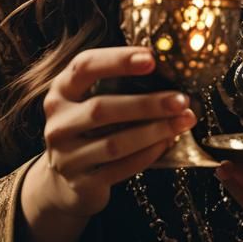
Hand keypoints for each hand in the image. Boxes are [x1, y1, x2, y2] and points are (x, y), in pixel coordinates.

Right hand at [34, 45, 196, 219]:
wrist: (66, 180)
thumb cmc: (90, 127)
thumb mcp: (91, 98)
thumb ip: (118, 82)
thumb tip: (168, 67)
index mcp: (61, 91)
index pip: (84, 66)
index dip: (118, 60)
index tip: (151, 58)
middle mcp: (58, 123)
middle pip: (101, 109)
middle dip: (147, 104)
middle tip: (181, 99)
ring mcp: (65, 156)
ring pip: (114, 143)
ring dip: (154, 131)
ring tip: (184, 121)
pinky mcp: (80, 183)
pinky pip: (120, 168)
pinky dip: (148, 154)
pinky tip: (168, 142)